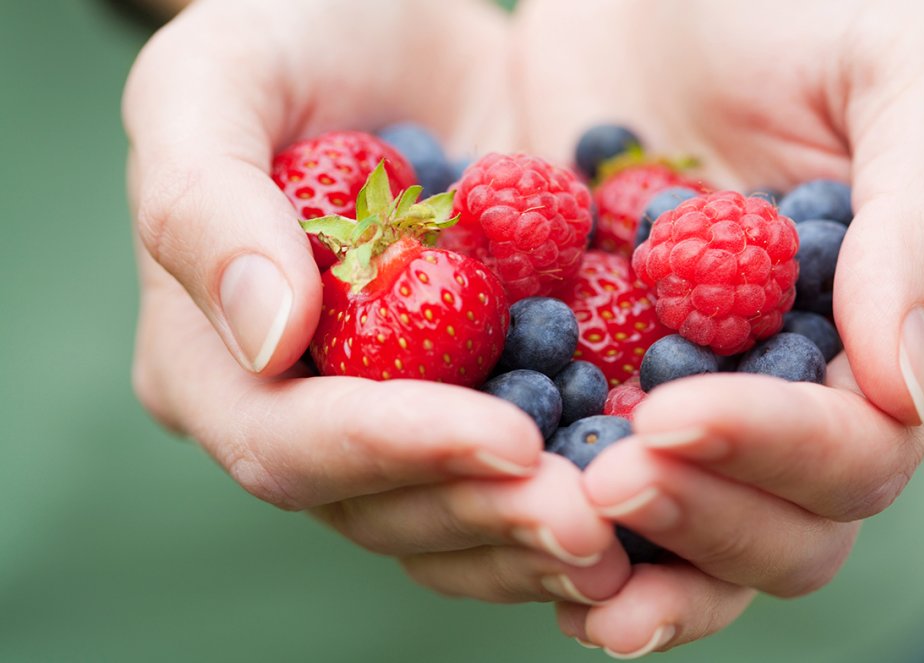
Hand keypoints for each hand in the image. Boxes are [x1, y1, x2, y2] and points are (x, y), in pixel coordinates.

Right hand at [124, 0, 631, 605]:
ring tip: (630, 531)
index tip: (505, 439)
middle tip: (592, 518)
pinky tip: (647, 500)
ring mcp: (396, 420)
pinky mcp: (477, 402)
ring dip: (540, 533)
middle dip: (488, 513)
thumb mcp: (216, 79)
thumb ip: (207, 203)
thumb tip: (266, 340)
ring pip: (456, 521)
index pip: (290, 442)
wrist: (402, 31)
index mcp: (213, 362)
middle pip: (382, 507)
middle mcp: (302, 415)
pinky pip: (520, 480)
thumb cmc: (289, 34)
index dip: (396, 450)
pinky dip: (580, 496)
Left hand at [509, 0, 923, 654]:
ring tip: (559, 532)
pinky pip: (586, 489)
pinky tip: (506, 527)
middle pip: (782, 530)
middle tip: (608, 478)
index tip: (675, 415)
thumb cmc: (785, 6)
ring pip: (688, 539)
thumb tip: (904, 386)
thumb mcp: (900, 70)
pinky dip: (556, 529)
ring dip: (632, 559)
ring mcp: (693, 404)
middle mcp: (793, 396)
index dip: (775, 451)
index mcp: (882, 339)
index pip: (857, 452)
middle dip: (700, 516)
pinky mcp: (598, 390)